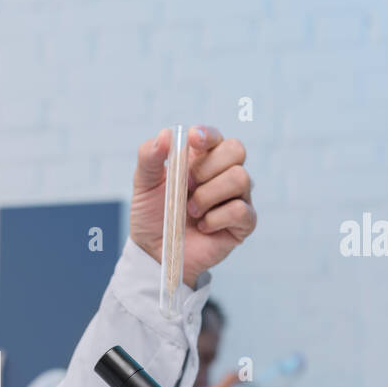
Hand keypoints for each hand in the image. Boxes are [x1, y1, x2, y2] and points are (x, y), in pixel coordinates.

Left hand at [129, 125, 255, 285]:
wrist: (155, 252)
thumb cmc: (153, 215)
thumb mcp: (144, 184)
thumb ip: (149, 156)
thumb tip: (165, 135)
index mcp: (202, 159)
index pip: (215, 136)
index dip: (207, 135)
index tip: (193, 140)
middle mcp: (223, 174)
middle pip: (236, 150)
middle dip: (207, 167)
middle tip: (186, 186)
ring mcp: (237, 197)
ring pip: (240, 178)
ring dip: (208, 196)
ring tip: (190, 211)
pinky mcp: (243, 222)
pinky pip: (241, 210)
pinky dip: (216, 218)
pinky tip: (203, 226)